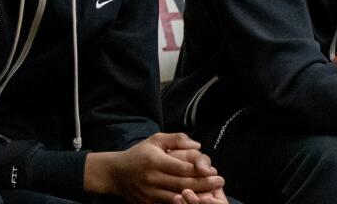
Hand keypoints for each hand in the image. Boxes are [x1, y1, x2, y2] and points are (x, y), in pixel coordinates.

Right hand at [85, 132, 224, 203]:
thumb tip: (198, 146)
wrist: (115, 173)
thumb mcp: (156, 140)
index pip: (181, 168)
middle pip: (182, 184)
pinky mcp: (147, 203)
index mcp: (155, 160)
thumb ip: (177, 139)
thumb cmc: (140, 153)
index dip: (199, 171)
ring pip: (176, 198)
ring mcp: (149, 193)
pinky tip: (194, 203)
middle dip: (204, 184)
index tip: (214, 171)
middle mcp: (152, 178)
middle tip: (220, 182)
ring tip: (212, 196)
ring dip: (196, 197)